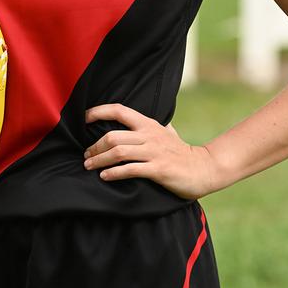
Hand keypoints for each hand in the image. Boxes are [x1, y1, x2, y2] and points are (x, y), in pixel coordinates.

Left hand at [84, 103, 216, 201]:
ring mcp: (154, 152)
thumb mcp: (167, 132)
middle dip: (94, 146)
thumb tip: (137, 121)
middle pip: (113, 136)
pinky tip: (104, 176)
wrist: (204, 169)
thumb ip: (152, 126)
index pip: (119, 110)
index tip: (84, 119)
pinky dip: (114, 173)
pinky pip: (130, 169)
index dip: (98, 111)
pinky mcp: (158, 169)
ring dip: (99, 159)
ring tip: (89, 166)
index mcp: (149, 124)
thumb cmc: (182, 152)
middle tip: (86, 155)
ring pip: (118, 152)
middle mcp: (149, 136)